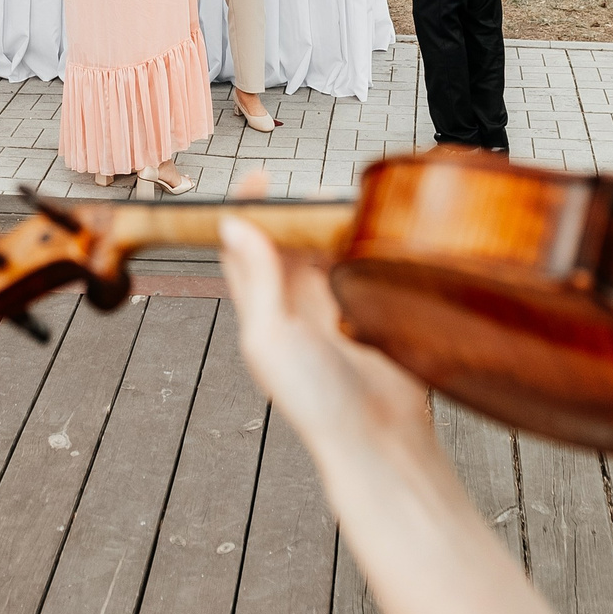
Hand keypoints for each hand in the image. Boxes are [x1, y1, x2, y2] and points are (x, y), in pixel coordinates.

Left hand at [220, 212, 435, 463]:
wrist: (379, 437)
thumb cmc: (316, 398)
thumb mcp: (273, 336)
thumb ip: (257, 280)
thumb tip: (233, 223)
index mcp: (260, 310)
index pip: (242, 247)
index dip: (246, 209)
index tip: (261, 177)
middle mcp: (293, 304)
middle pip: (286, 241)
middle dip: (296, 211)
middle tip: (316, 189)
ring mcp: (332, 306)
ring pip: (324, 250)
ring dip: (330, 225)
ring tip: (344, 205)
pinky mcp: (367, 310)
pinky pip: (359, 265)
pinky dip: (362, 244)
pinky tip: (373, 231)